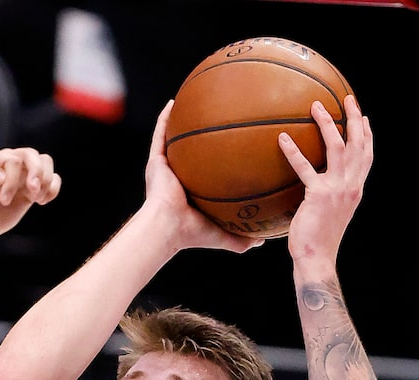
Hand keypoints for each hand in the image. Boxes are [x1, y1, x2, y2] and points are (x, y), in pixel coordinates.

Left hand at [0, 147, 61, 246]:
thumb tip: (2, 174)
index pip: (12, 160)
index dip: (12, 180)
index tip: (3, 201)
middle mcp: (11, 160)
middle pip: (32, 155)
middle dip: (35, 174)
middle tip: (32, 195)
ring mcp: (23, 173)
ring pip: (45, 161)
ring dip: (45, 180)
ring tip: (36, 199)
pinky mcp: (33, 188)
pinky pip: (54, 178)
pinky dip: (53, 188)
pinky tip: (42, 202)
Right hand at [142, 101, 262, 255]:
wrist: (167, 229)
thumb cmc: (192, 234)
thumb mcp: (223, 235)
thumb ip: (242, 238)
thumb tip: (262, 241)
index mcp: (192, 192)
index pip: (207, 171)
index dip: (218, 157)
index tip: (234, 142)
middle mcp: (179, 177)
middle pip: (192, 151)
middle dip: (203, 135)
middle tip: (220, 115)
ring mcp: (166, 169)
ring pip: (174, 139)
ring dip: (182, 120)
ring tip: (193, 99)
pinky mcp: (155, 163)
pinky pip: (160, 135)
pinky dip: (164, 119)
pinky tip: (173, 102)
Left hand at [280, 95, 372, 269]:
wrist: (317, 259)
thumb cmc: (319, 242)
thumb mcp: (332, 215)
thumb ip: (331, 197)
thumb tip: (318, 189)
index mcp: (356, 189)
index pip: (367, 156)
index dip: (367, 135)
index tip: (364, 118)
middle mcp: (351, 185)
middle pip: (358, 143)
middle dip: (354, 118)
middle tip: (347, 98)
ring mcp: (337, 189)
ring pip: (336, 146)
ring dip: (327, 123)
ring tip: (315, 106)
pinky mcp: (318, 195)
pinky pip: (304, 168)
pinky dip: (293, 151)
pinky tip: (283, 138)